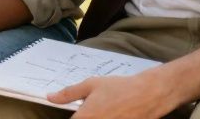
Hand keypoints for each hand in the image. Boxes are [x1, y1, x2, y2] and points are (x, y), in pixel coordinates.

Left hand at [49, 71, 178, 118]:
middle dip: (84, 117)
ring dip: (97, 117)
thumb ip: (68, 93)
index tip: (77, 113)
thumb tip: (50, 97)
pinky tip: (114, 114)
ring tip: (106, 110)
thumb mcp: (90, 85)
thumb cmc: (119, 87)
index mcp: (85, 117)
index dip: (73, 118)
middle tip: (95, 109)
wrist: (149, 94)